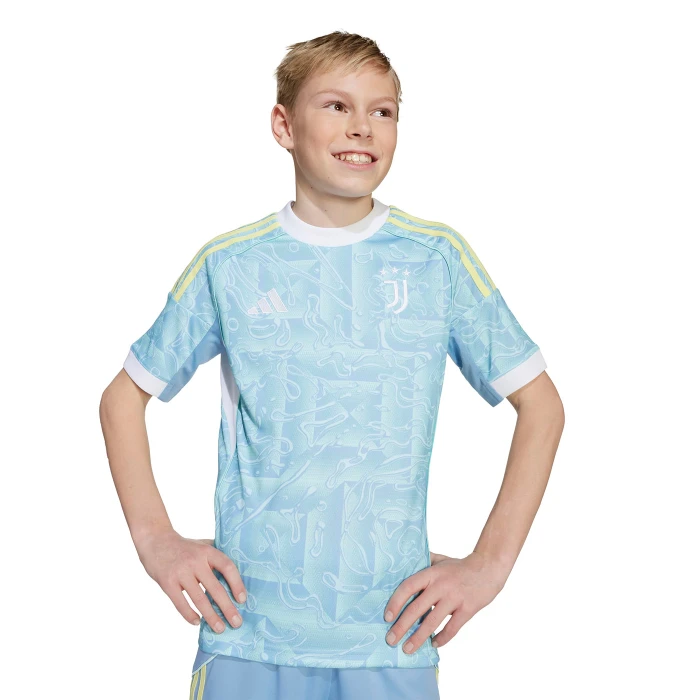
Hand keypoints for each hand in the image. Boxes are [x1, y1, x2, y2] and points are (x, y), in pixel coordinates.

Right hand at [135, 529, 246, 633]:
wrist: (156, 540)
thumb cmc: (184, 546)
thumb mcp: (203, 545)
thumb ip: (217, 556)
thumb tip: (239, 572)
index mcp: (208, 551)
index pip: (227, 567)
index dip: (237, 584)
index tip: (242, 600)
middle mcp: (195, 561)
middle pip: (215, 588)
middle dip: (227, 608)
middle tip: (237, 622)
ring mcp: (181, 572)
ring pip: (199, 599)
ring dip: (211, 616)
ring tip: (220, 628)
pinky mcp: (167, 582)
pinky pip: (180, 603)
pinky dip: (189, 615)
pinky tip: (197, 622)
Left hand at [383, 551, 509, 652]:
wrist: (488, 569)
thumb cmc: (459, 566)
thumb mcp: (439, 560)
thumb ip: (422, 563)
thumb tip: (402, 565)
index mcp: (431, 573)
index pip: (408, 587)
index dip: (396, 602)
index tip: (387, 617)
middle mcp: (441, 585)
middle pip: (417, 608)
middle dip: (401, 626)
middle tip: (390, 640)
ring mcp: (455, 598)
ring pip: (432, 622)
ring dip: (418, 638)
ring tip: (407, 649)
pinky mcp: (468, 609)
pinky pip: (452, 628)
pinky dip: (442, 639)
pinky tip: (433, 644)